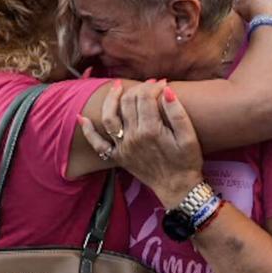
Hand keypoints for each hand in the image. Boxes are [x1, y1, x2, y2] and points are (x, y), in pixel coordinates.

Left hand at [79, 81, 203, 208]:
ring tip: (116, 86)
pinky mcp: (118, 157)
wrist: (178, 189)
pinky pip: (98, 144)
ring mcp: (122, 147)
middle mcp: (133, 137)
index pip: (146, 97)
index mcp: (151, 130)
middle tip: (148, 85)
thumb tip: (166, 90)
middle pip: (127, 102)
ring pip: (109, 117)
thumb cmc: (186, 162)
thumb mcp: (189, 137)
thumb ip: (177, 113)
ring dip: (111, 99)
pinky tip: (82, 118)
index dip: (154, 86)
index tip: (163, 83)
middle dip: (137, 89)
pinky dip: (88, 131)